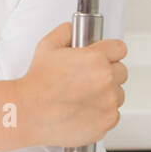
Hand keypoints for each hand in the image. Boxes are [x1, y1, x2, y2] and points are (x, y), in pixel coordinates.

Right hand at [18, 23, 127, 148]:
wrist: (29, 113)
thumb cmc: (37, 83)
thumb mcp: (47, 47)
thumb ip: (65, 32)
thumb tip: (73, 30)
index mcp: (96, 58)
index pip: (120, 49)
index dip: (109, 52)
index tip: (104, 57)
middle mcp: (106, 79)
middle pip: (121, 72)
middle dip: (108, 73)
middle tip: (87, 79)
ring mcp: (109, 102)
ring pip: (118, 94)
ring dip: (107, 94)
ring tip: (84, 96)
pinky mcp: (107, 121)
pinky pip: (113, 114)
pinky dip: (102, 113)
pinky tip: (84, 110)